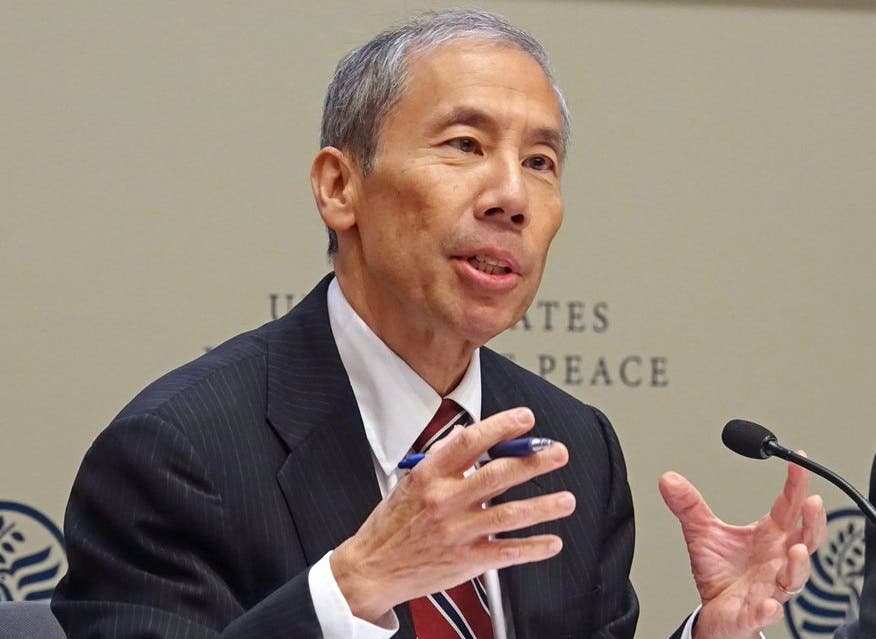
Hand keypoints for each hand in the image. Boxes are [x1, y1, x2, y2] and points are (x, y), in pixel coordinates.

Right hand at [330, 407, 575, 622]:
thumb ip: (440, 458)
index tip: (525, 418)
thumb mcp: (409, 482)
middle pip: (497, 475)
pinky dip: (533, 548)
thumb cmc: (391, 524)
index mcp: (429, 476)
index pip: (469, 442)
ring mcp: (457, 532)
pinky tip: (552, 542)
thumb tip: (466, 434)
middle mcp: (444, 501)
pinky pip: (507, 553)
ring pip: (509, 514)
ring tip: (567, 499)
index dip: (501, 427)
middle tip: (557, 453)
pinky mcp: (465, 560)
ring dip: (543, 506)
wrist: (372, 569)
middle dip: (534, 461)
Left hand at [659, 460, 826, 638]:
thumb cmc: (720, 572)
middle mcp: (776, 560)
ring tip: (795, 550)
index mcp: (769, 537)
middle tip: (812, 502)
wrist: (714, 610)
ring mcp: (770, 587)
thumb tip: (668, 479)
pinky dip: (769, 609)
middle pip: (805, 540)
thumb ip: (688, 505)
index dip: (796, 485)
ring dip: (798, 565)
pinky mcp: (754, 612)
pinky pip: (766, 612)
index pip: (788, 508)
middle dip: (812, 522)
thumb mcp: (701, 532)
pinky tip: (768, 604)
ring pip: (794, 577)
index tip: (799, 461)